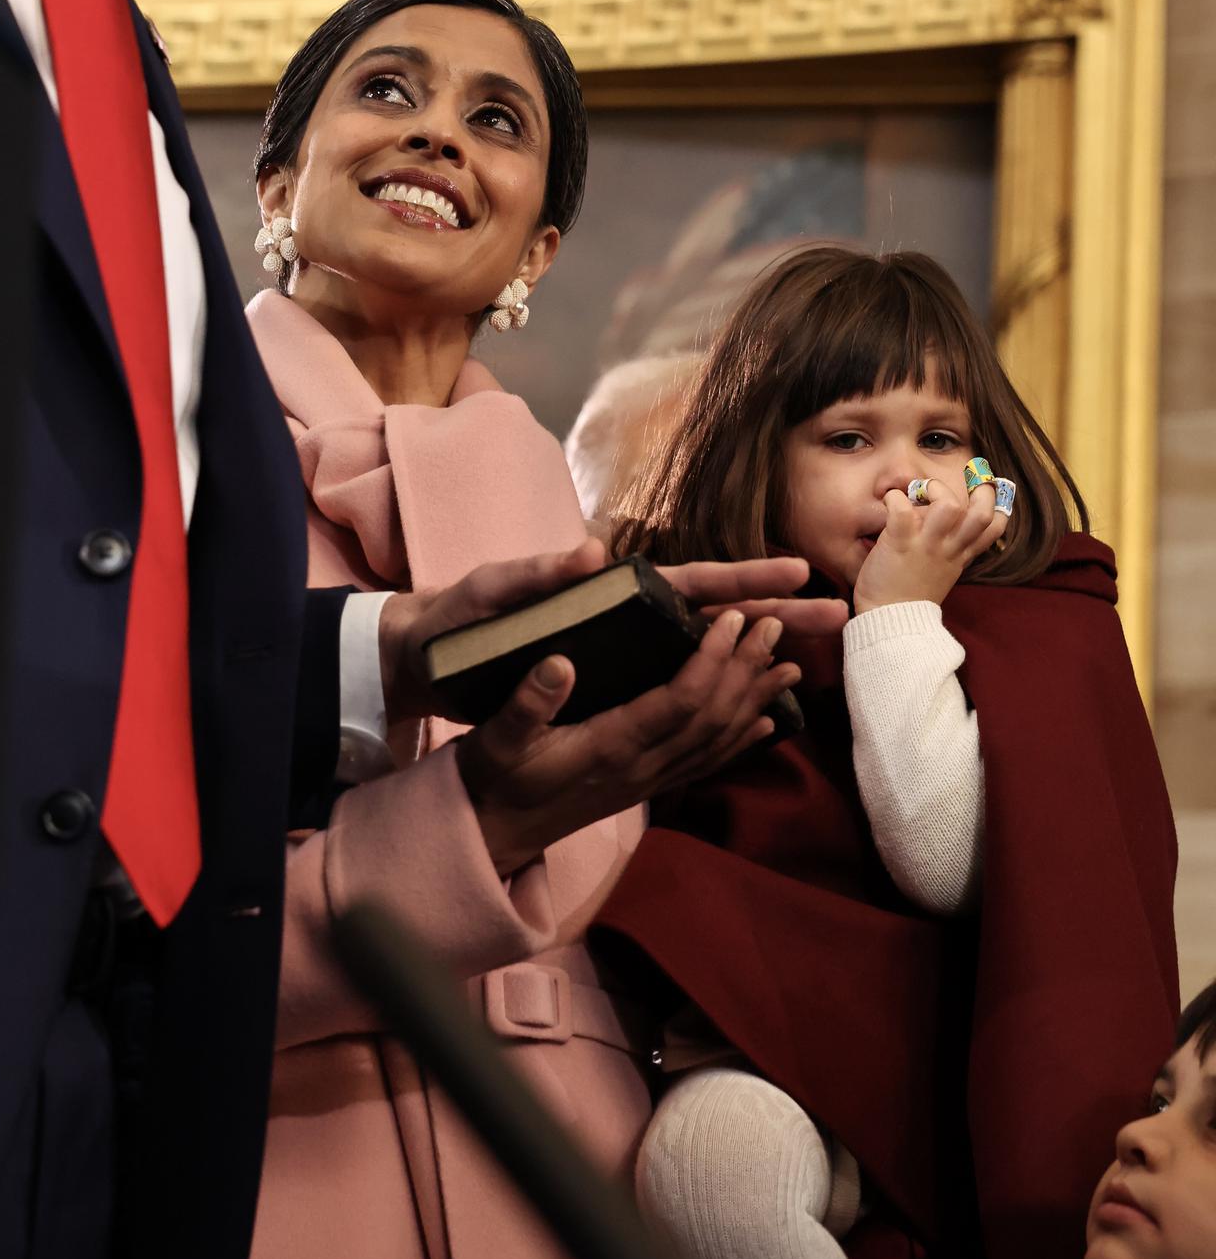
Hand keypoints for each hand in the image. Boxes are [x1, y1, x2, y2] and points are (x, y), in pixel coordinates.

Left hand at [377, 545, 846, 727]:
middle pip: (715, 610)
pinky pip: (675, 683)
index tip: (796, 573)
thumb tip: (587, 553)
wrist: (422, 650)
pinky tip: (746, 705)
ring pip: (705, 648)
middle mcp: (625, 615)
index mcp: (609, 589)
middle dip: (774, 613)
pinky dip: (714, 688)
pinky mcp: (608, 678)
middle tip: (837, 616)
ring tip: (813, 660)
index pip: (689, 581)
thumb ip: (537, 574)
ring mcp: (622, 649)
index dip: (743, 577)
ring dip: (757, 651)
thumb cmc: (457, 616)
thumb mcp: (492, 591)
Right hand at [457, 609, 800, 876]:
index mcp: (609, 746)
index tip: (734, 618)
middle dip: (747, 668)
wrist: (493, 835)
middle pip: (712, 717)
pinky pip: (708, 762)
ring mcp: (650, 781)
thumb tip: (559, 663)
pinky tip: (768, 721)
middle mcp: (641, 767)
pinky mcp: (648, 787)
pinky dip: (743, 738)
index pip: (679, 701)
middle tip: (776, 622)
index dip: (712, 660)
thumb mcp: (494, 739)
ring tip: (789, 662)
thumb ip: (525, 704)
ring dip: (756, 699)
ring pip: (719, 740)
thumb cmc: (491, 778)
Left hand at [852, 474, 1003, 612]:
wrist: (889, 621)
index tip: (987, 487)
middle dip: (979, 489)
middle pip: (982, 514)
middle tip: (963, 479)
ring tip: (920, 492)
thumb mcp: (943, 572)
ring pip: (950, 506)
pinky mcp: (900, 542)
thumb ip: (952, 550)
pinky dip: (895, 498)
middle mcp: (948, 548)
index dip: (997, 503)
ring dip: (935, 489)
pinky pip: (903, 509)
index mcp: (959, 555)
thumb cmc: (910, 596)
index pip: (994, 527)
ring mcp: (926, 545)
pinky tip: (889, 501)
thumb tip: (953, 525)